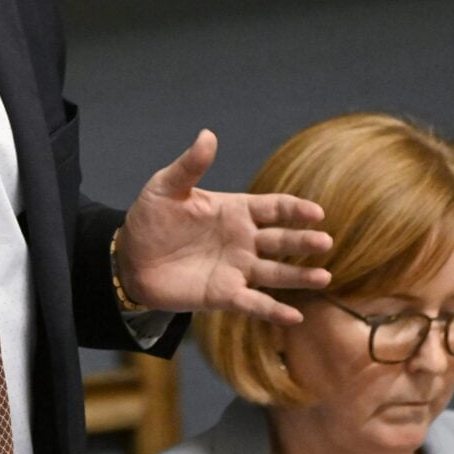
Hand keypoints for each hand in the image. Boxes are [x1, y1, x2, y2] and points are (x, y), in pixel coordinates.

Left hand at [115, 130, 332, 324]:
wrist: (129, 259)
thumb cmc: (150, 219)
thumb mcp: (166, 188)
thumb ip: (190, 166)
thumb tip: (208, 135)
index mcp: (235, 211)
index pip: (274, 208)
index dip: (295, 209)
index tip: (316, 212)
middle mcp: (244, 240)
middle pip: (282, 240)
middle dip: (304, 241)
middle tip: (325, 242)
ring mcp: (237, 269)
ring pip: (276, 273)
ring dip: (300, 276)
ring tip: (323, 278)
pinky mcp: (224, 295)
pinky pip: (254, 303)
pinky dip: (274, 311)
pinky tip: (295, 318)